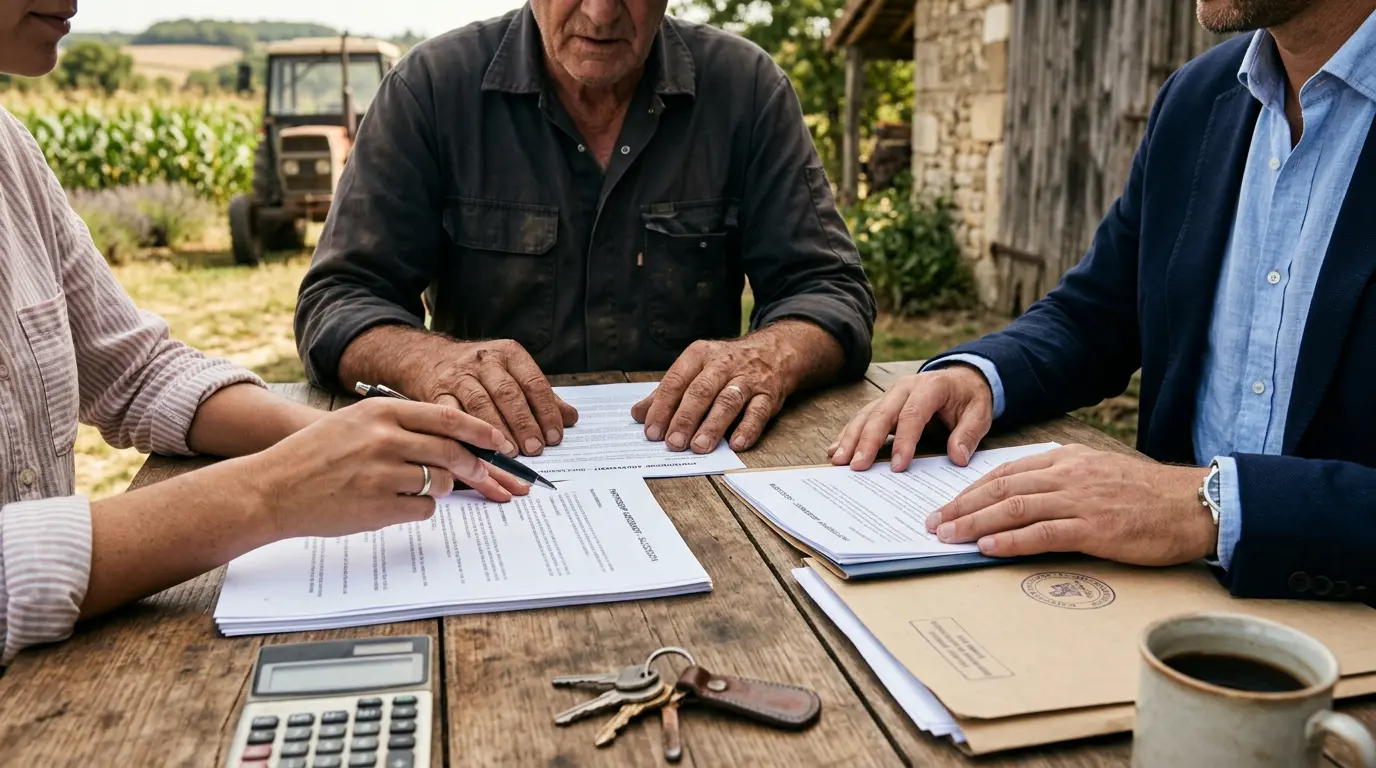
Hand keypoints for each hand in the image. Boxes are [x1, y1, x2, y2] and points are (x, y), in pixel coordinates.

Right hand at [245, 397, 529, 539]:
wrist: (271, 489)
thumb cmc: (314, 455)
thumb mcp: (355, 422)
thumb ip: (399, 424)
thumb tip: (453, 440)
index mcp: (381, 411)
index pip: (446, 417)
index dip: (479, 431)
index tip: (499, 442)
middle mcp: (384, 438)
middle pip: (453, 452)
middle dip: (477, 467)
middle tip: (489, 477)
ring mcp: (382, 473)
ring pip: (440, 482)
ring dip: (441, 489)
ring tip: (417, 488)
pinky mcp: (379, 506)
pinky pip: (423, 509)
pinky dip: (420, 508)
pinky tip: (396, 504)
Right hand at [420, 339, 577, 456]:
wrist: (429, 358)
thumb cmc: (482, 372)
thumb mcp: (514, 374)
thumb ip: (541, 397)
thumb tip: (571, 419)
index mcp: (509, 354)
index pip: (533, 382)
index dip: (546, 411)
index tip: (555, 436)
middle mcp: (484, 361)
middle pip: (508, 393)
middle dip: (524, 423)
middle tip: (535, 448)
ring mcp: (458, 375)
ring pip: (480, 403)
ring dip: (497, 430)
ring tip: (511, 452)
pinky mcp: (437, 392)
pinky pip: (452, 414)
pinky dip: (466, 434)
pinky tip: (477, 450)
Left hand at [632, 333, 797, 453]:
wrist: (774, 351)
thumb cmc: (725, 366)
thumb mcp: (695, 370)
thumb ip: (668, 393)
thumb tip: (638, 415)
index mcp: (699, 355)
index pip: (676, 381)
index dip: (662, 407)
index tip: (651, 431)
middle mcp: (723, 364)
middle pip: (701, 391)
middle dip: (685, 418)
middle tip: (673, 443)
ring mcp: (748, 378)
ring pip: (728, 402)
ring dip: (712, 426)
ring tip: (699, 447)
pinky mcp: (769, 394)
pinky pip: (758, 412)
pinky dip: (747, 428)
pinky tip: (736, 444)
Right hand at [830, 366, 992, 470]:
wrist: (962, 380)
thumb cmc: (969, 399)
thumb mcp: (980, 413)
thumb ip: (968, 434)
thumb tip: (957, 458)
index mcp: (931, 387)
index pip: (913, 414)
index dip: (904, 440)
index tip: (898, 466)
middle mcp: (905, 388)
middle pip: (881, 414)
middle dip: (867, 441)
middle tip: (857, 466)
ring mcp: (891, 395)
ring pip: (866, 416)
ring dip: (851, 438)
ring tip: (838, 461)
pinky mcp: (883, 405)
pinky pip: (863, 418)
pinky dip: (848, 434)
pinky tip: (835, 450)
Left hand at [926, 445, 1215, 565]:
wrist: (1195, 505)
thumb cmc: (1148, 496)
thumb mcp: (1099, 474)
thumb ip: (1063, 482)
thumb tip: (1024, 499)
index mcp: (1067, 460)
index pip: (1006, 472)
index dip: (971, 490)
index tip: (947, 505)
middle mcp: (1068, 475)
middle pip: (1001, 488)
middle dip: (961, 506)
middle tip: (933, 523)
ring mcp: (1080, 500)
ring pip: (1014, 508)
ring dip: (975, 524)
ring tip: (947, 537)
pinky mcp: (1095, 527)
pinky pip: (1043, 533)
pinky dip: (1010, 541)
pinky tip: (987, 548)